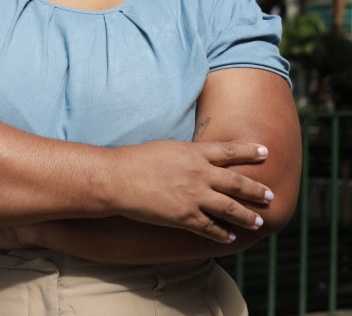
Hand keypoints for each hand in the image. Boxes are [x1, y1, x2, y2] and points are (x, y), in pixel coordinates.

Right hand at [111, 140, 272, 242]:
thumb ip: (187, 154)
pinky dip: (222, 234)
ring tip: (258, 221)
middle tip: (270, 195)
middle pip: (238, 183)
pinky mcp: (185, 216)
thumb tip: (199, 158)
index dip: (250, 151)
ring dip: (247, 216)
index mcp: (194, 153)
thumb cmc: (135, 160)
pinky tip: (229, 237)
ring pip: (231, 208)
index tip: (266, 152)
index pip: (230, 151)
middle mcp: (200, 174)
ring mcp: (194, 196)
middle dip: (257, 190)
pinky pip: (210, 228)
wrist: (117, 178)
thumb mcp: (166, 148)